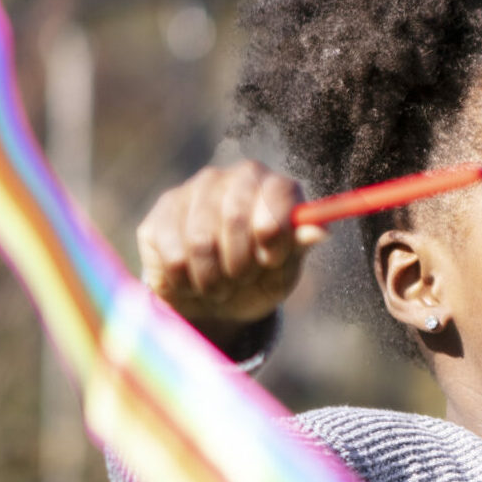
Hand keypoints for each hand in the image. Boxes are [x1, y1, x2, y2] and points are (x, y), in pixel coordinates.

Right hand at [136, 160, 324, 337]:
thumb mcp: (284, 270)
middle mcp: (232, 178)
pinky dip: (187, 281)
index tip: (271, 259)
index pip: (278, 192)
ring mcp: (193, 191)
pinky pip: (174, 255)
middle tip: (242, 278)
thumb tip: (320, 231)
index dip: (274, 232)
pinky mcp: (161, 214)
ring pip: (200, 240)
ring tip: (219, 285)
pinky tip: (191, 280)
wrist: (214, 303)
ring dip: (214, 278)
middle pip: (235, 216)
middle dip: (241, 263)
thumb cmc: (258, 280)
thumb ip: (299, 248)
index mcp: (272, 185)